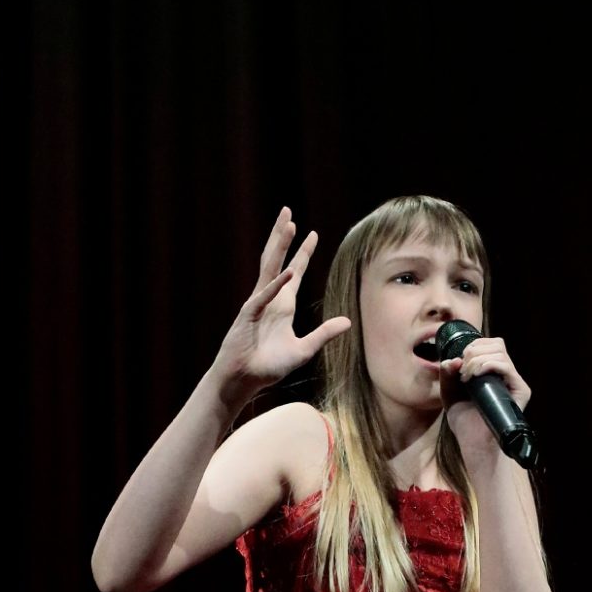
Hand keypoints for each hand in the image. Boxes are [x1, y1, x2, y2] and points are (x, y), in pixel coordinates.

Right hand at [212, 208, 350, 401]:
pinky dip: (276, 285)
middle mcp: (269, 298)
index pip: (294, 271)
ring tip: (287, 224)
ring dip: (278, 246)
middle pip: (277, 260)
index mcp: (282, 305)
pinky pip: (263, 297)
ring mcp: (256, 304)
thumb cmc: (268, 367)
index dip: (303, 253)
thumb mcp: (303, 349)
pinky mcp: (247, 316)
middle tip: (288, 211)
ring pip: (269, 268)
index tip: (313, 234)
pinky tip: (288, 273)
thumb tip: (348, 322)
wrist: (244, 380)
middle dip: (283, 236)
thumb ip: (324, 334)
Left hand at [440, 335, 531, 459]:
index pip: (491, 343)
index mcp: (493, 371)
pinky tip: (474, 376)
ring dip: (477, 360)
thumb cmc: (465, 422)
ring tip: (466, 378)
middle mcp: (506, 374)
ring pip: (500, 352)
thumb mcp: (449, 393)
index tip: (459, 363)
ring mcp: (514, 382)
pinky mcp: (521, 391)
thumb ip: (447, 374)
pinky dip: (487, 365)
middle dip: (473, 352)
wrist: (474, 443)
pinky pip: (506, 366)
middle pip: (496, 343)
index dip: (473, 345)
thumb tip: (453, 359)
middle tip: (462, 372)